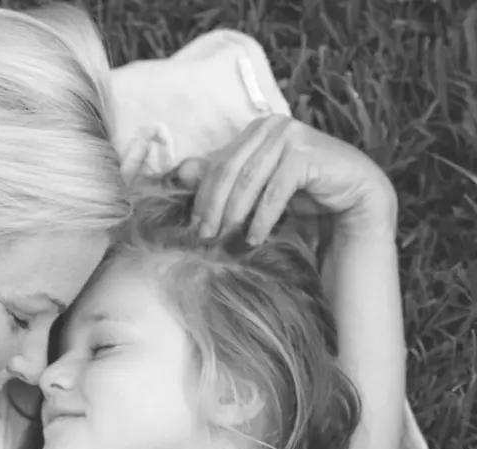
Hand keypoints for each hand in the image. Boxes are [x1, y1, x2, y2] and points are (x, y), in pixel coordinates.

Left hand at [173, 115, 396, 243]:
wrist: (352, 198)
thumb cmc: (302, 193)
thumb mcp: (257, 187)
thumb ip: (224, 176)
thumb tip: (181, 172)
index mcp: (255, 129)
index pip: (218, 164)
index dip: (203, 196)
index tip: (194, 225)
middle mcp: (272, 126)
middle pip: (229, 171)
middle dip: (213, 206)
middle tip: (205, 236)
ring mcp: (291, 135)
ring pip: (248, 181)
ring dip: (235, 214)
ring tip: (227, 238)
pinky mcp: (307, 154)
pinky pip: (275, 191)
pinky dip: (262, 217)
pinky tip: (256, 237)